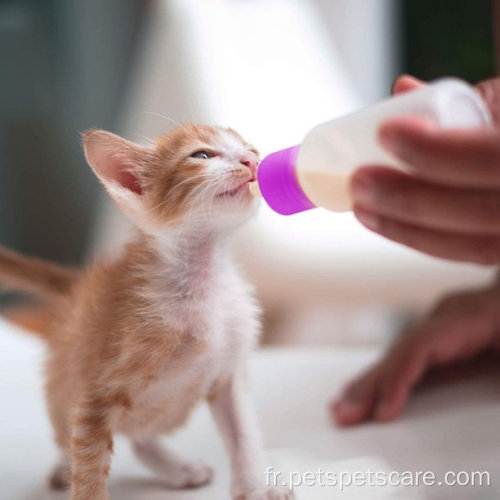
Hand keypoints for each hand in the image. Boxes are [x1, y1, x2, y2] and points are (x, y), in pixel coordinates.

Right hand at [331, 277, 499, 425]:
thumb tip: (490, 402)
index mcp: (471, 316)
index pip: (422, 345)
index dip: (399, 377)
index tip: (383, 411)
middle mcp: (447, 316)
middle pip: (399, 351)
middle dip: (369, 385)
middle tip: (341, 413)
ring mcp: (440, 323)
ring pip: (396, 353)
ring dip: (368, 383)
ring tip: (342, 408)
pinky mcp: (439, 334)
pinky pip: (404, 355)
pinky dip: (382, 375)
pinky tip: (365, 389)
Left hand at [351, 75, 499, 263]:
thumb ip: (471, 99)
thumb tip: (403, 90)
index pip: (494, 158)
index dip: (438, 150)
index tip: (387, 132)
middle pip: (480, 213)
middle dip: (411, 198)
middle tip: (360, 181)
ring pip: (475, 248)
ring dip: (409, 229)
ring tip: (363, 208)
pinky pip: (472, 254)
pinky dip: (427, 241)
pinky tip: (389, 224)